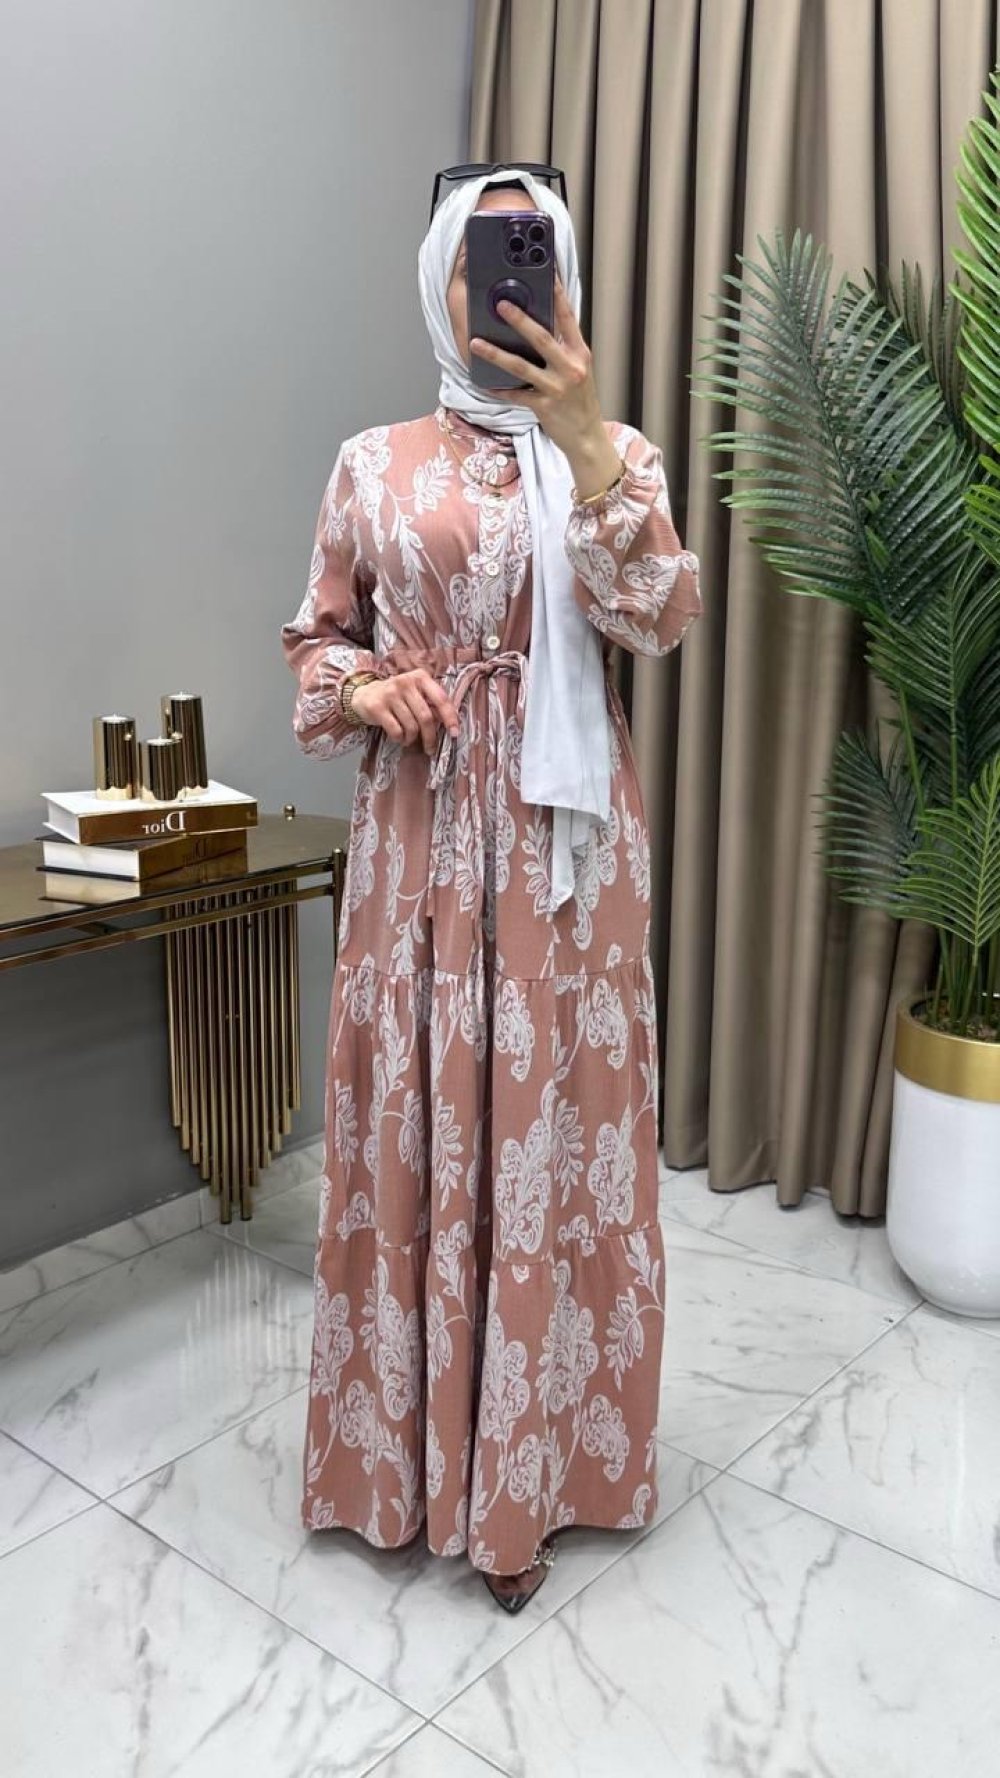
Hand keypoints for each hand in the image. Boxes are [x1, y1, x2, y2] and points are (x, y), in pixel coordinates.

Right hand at [350, 669, 459, 753]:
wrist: (364, 694)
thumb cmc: (397, 697)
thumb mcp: (415, 692)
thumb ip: (431, 703)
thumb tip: (449, 725)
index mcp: (420, 677)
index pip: (441, 699)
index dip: (450, 718)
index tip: (455, 734)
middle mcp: (406, 682)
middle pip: (426, 717)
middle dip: (430, 737)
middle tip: (430, 749)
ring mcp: (390, 693)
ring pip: (411, 726)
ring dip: (412, 739)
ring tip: (408, 739)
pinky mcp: (377, 706)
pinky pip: (396, 730)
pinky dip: (400, 739)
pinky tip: (398, 737)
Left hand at [469, 279, 622, 494]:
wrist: (587, 437)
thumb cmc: (580, 402)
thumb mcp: (579, 370)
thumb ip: (563, 349)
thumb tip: (540, 326)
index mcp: (580, 353)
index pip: (568, 317)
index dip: (557, 294)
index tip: (547, 273)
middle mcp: (570, 367)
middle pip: (542, 337)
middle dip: (520, 319)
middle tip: (501, 304)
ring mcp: (557, 387)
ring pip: (522, 367)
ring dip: (496, 354)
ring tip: (476, 343)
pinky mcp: (544, 406)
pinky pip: (516, 395)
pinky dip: (499, 389)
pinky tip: (483, 382)